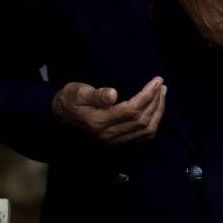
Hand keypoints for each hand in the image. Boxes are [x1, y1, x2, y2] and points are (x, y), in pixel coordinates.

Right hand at [51, 77, 166, 144]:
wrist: (61, 115)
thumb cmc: (70, 99)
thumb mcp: (79, 92)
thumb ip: (96, 94)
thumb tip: (113, 94)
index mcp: (100, 121)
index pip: (132, 109)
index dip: (148, 95)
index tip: (156, 80)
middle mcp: (110, 134)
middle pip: (142, 120)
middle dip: (156, 101)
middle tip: (161, 85)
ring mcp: (115, 140)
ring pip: (146, 130)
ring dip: (157, 112)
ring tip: (162, 94)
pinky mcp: (118, 141)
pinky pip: (142, 136)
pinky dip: (153, 122)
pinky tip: (156, 109)